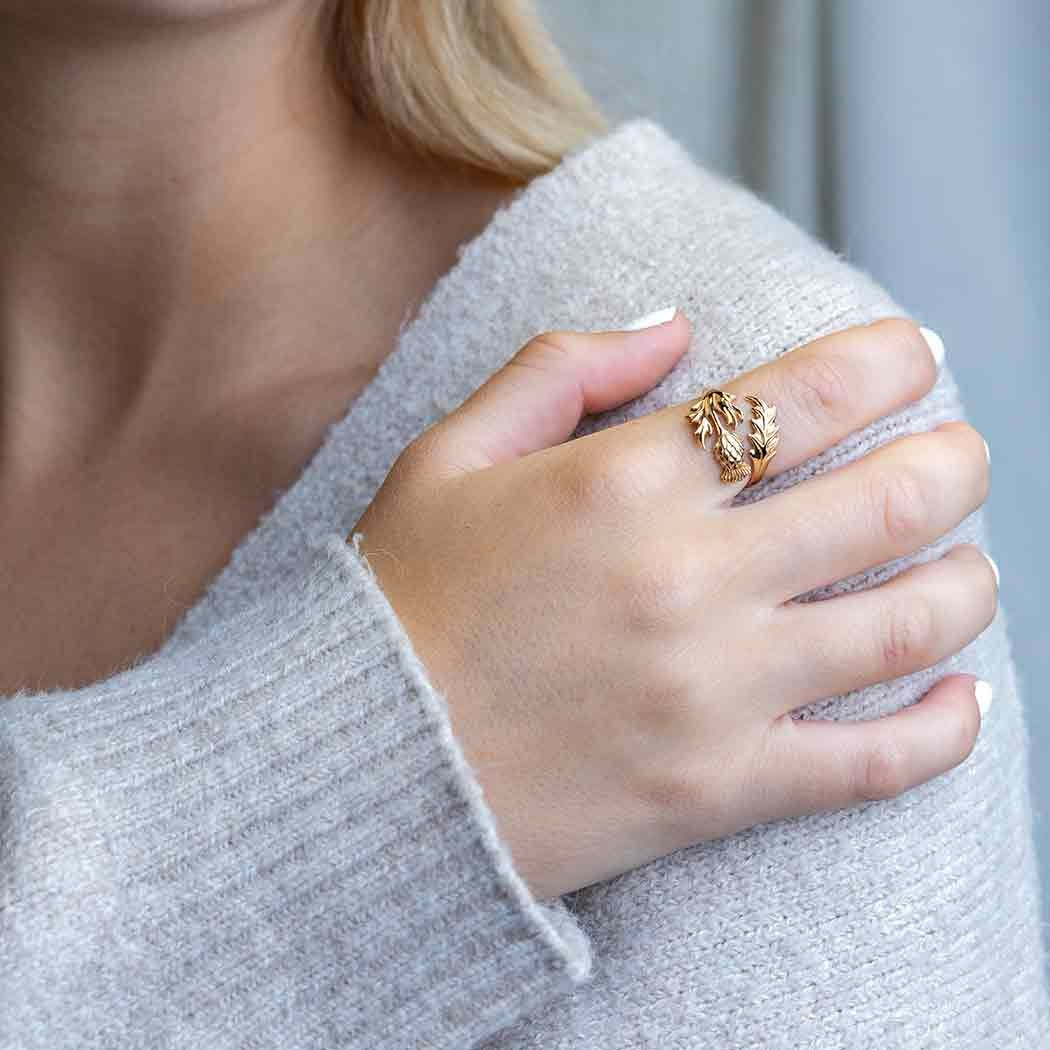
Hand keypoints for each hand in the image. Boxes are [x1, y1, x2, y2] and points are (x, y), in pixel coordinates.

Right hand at [350, 313, 995, 899]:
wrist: (357, 771)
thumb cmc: (401, 602)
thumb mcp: (448, 456)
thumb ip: (560, 369)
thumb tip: (675, 326)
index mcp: (622, 483)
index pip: (806, 394)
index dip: (888, 359)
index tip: (914, 355)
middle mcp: (686, 577)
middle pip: (890, 500)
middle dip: (954, 462)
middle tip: (960, 454)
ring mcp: (713, 691)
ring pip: (909, 623)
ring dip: (968, 582)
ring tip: (967, 563)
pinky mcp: (719, 790)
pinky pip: (874, 764)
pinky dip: (944, 730)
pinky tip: (963, 698)